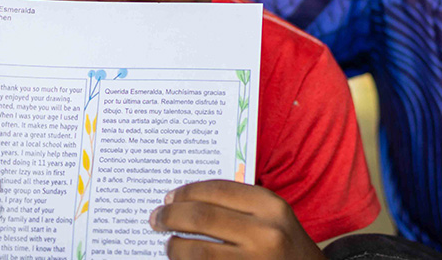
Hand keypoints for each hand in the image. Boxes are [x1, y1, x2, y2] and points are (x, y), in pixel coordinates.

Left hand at [149, 180, 324, 259]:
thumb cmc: (285, 246)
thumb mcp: (273, 218)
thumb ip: (240, 206)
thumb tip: (187, 202)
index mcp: (270, 206)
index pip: (217, 189)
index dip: (187, 192)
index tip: (170, 197)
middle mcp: (265, 233)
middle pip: (202, 216)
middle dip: (171, 216)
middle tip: (156, 218)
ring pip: (196, 251)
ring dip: (174, 247)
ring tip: (169, 244)